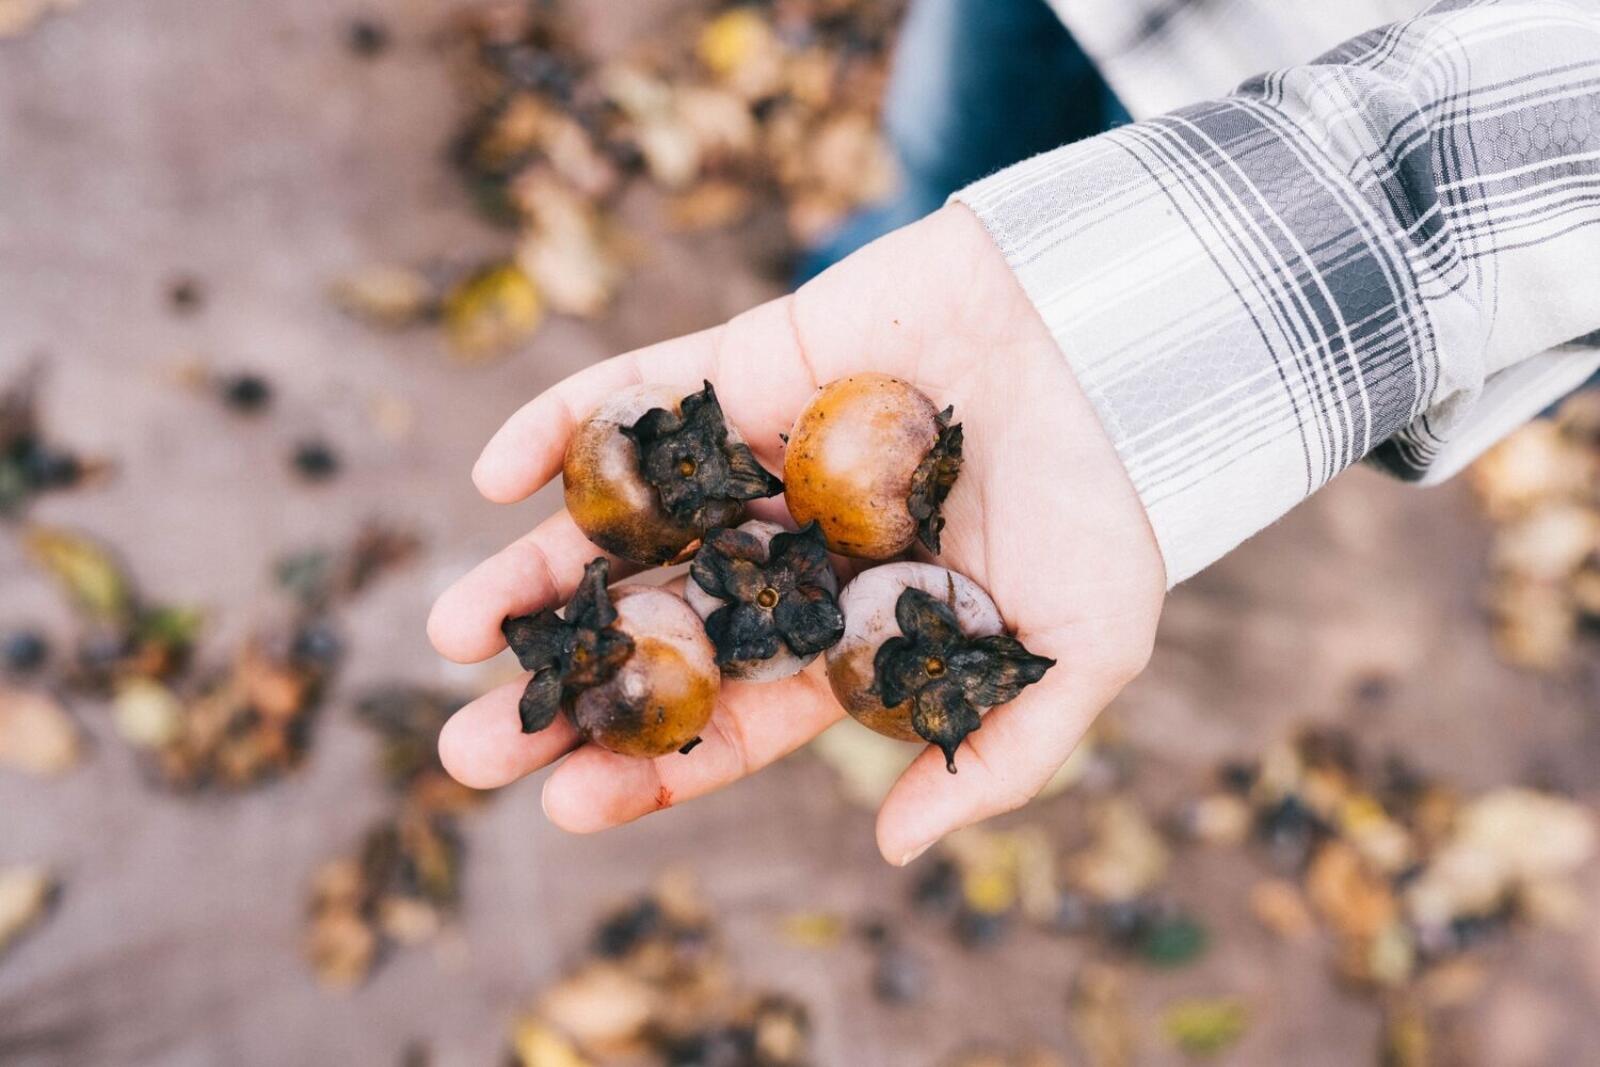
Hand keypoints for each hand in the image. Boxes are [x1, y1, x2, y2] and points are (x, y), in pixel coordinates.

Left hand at [427, 204, 1165, 864]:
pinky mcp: (751, 361)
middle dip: (569, 688)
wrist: (1129, 344)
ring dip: (537, 571)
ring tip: (447, 632)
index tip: (567, 804)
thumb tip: (893, 848)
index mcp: (855, 626)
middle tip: (471, 749)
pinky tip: (494, 472)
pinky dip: (567, 423)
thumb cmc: (1116, 503)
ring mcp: (764, 455)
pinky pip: (641, 388)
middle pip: (660, 629)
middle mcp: (794, 547)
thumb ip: (995, 753)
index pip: (738, 711)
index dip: (656, 760)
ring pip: (630, 523)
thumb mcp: (1083, 655)